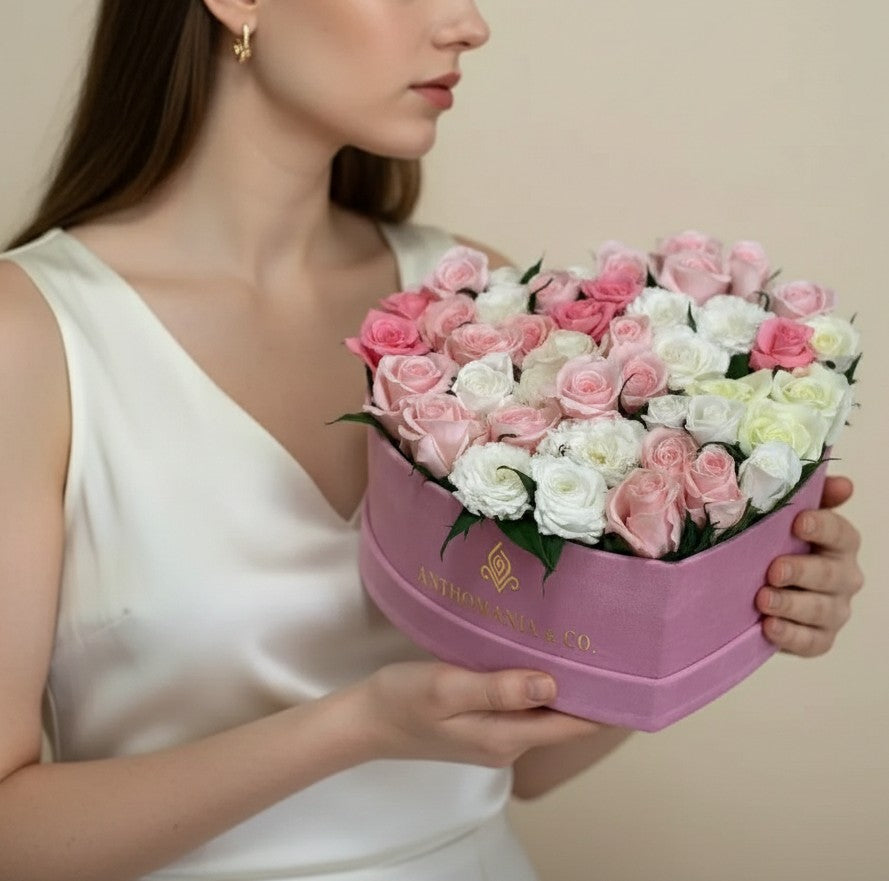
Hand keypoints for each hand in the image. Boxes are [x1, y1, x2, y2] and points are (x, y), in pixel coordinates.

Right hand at [358, 661, 599, 767]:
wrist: (365, 720)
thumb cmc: (403, 699)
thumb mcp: (447, 687)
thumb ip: (499, 689)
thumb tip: (552, 686)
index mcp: (504, 737)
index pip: (572, 726)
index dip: (605, 704)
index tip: (630, 672)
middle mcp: (508, 743)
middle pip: (562, 720)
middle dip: (588, 689)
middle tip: (610, 645)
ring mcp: (495, 737)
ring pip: (543, 712)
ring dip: (562, 685)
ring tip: (582, 645)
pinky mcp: (482, 725)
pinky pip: (522, 707)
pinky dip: (536, 686)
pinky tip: (537, 658)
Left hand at [755, 475, 863, 656]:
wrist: (753, 590)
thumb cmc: (771, 545)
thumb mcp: (779, 519)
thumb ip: (806, 497)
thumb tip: (843, 483)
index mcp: (838, 543)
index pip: (841, 533)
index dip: (823, 526)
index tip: (798, 521)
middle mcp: (843, 576)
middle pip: (832, 574)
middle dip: (803, 571)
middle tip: (774, 570)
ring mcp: (834, 610)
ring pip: (821, 610)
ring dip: (791, 605)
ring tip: (762, 599)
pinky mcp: (819, 639)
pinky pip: (812, 642)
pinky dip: (790, 635)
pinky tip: (769, 627)